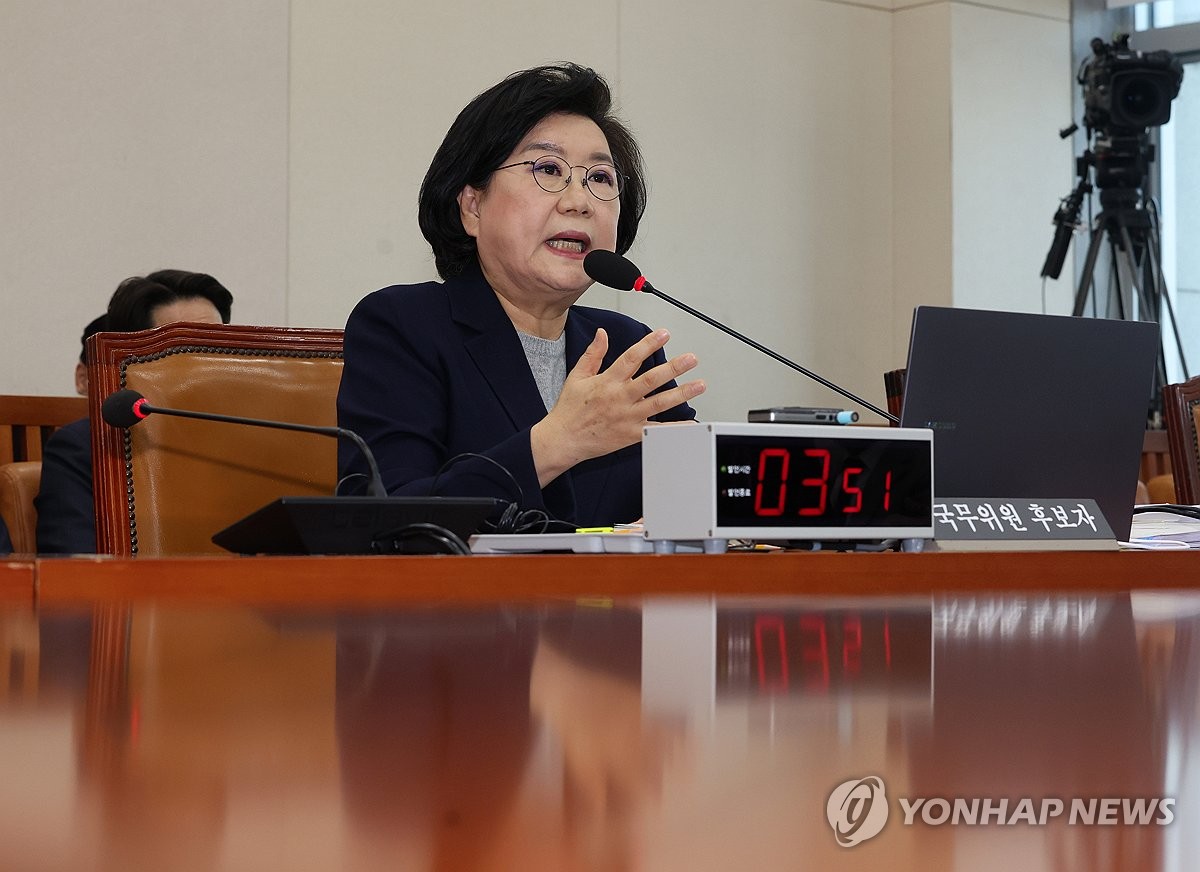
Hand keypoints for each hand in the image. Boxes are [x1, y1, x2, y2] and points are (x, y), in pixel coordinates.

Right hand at [531, 328, 704, 485]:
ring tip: (699, 384)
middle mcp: (620, 398)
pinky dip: (675, 427)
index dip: (649, 344)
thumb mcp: (577, 376)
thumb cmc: (570, 409)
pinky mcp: (631, 435)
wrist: (564, 439)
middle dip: (674, 368)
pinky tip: (690, 422)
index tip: (664, 334)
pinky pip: (657, 430)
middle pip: (651, 380)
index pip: (632, 358)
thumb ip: (593, 354)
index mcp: (608, 381)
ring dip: (681, 393)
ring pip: (659, 403)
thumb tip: (603, 333)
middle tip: (691, 359)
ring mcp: (628, 417)